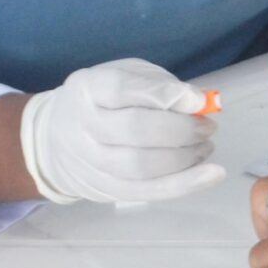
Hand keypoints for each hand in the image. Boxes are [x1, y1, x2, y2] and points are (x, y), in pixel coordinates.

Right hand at [19, 59, 223, 204]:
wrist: (56, 139)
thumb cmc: (105, 102)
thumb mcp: (126, 77)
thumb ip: (159, 86)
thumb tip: (200, 102)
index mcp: (89, 87)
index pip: (123, 89)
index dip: (165, 95)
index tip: (199, 101)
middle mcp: (84, 125)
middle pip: (135, 130)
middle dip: (181, 130)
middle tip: (207, 127)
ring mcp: (91, 162)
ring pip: (142, 166)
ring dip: (185, 158)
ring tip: (205, 147)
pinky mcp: (105, 189)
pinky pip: (148, 191)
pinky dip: (183, 184)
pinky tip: (210, 175)